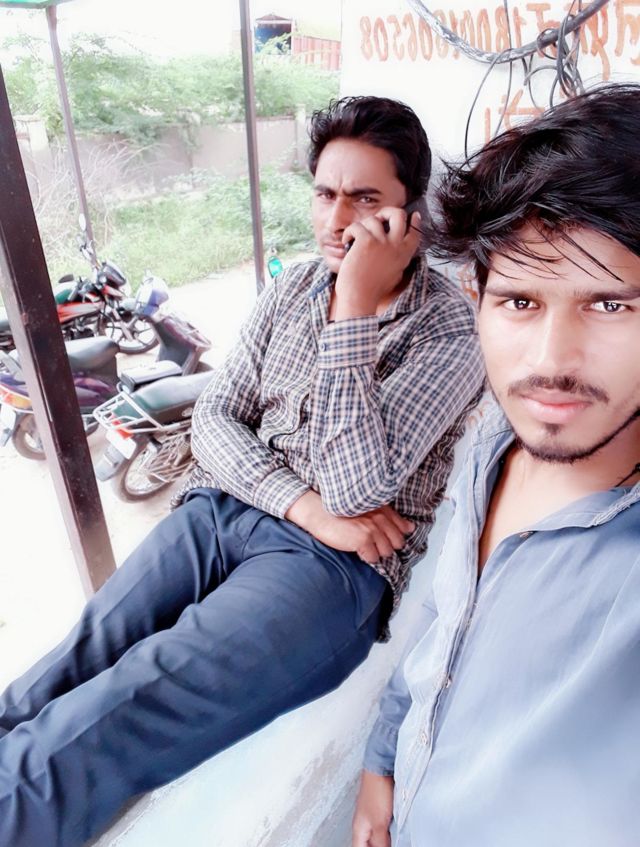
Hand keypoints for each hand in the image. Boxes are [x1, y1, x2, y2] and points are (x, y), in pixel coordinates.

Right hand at [285, 491, 413, 563]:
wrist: (320, 515)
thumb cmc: (341, 514)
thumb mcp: (369, 510)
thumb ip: (391, 518)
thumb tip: (410, 527)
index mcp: (383, 509)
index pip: (402, 529)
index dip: (394, 537)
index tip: (383, 538)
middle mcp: (380, 517)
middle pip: (397, 543)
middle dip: (386, 546)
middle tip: (370, 542)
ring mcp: (372, 528)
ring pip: (386, 552)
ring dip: (375, 552)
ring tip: (362, 545)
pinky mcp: (363, 539)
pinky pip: (373, 558)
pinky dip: (365, 557)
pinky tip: (355, 548)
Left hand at [334, 207, 420, 319]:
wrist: (359, 297)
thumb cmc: (372, 289)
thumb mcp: (394, 274)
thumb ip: (398, 259)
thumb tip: (395, 245)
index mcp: (404, 255)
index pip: (415, 233)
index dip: (415, 222)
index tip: (413, 215)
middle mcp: (396, 246)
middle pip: (399, 215)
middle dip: (387, 212)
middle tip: (378, 218)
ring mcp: (382, 242)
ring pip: (374, 219)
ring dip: (362, 226)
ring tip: (355, 238)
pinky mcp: (366, 241)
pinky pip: (357, 226)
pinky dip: (349, 232)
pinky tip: (346, 242)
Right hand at [352, 770, 393, 846]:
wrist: (382, 768)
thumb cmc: (376, 790)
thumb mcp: (379, 823)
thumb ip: (380, 841)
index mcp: (358, 828)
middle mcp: (363, 822)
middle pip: (368, 843)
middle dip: (377, 846)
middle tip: (389, 844)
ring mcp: (372, 814)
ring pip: (376, 835)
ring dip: (384, 840)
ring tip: (395, 840)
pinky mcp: (381, 807)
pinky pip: (384, 825)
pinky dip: (390, 831)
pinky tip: (397, 831)